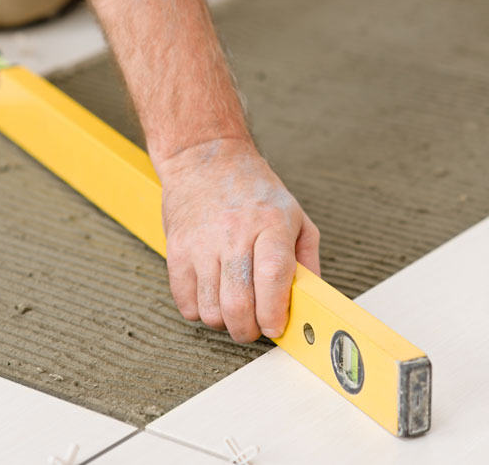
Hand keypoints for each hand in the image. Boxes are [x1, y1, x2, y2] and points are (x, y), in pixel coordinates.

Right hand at [156, 138, 320, 342]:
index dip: (275, 312)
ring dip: (225, 322)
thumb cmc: (255, 191)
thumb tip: (311, 302)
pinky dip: (200, 311)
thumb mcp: (295, 216)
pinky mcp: (177, 250)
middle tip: (256, 326)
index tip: (277, 327)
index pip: (272, 276)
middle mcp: (235, 233)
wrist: (206, 159)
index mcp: (271, 223)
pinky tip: (212, 295)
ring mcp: (201, 243)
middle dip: (250, 330)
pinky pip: (186, 303)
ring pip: (210, 310)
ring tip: (234, 307)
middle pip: (238, 303)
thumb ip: (306, 260)